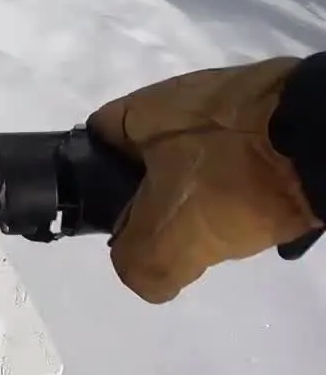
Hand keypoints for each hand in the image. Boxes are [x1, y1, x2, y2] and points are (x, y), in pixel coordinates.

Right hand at [88, 57, 321, 302]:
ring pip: (205, 163)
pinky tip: (271, 218)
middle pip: (152, 159)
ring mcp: (236, 102)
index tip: (115, 223)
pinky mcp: (282, 113)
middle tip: (177, 236)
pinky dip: (255, 190)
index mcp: (141, 110)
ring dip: (212, 199)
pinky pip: (251, 161)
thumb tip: (148, 277)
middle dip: (161, 200)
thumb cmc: (231, 175)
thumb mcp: (167, 237)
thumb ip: (137, 264)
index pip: (93, 144)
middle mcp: (182, 97)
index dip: (94, 184)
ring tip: (231, 232)